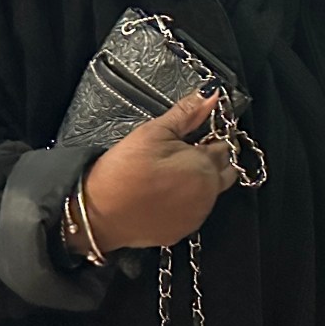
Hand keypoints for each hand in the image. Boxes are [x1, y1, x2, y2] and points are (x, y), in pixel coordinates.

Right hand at [76, 94, 236, 251]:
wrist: (99, 214)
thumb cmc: (125, 169)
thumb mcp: (154, 132)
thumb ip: (188, 113)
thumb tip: (213, 93)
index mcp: (206, 167)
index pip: (225, 147)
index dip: (211, 138)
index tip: (195, 136)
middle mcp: (209, 196)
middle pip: (225, 171)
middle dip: (212, 160)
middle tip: (183, 154)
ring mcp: (196, 217)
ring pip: (211, 193)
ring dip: (200, 182)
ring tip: (169, 175)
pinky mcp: (182, 232)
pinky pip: (194, 212)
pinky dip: (187, 202)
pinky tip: (163, 195)